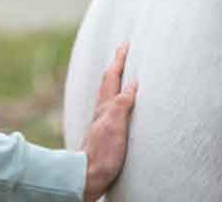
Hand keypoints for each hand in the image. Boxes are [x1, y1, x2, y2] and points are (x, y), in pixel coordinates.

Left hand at [80, 43, 137, 201]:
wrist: (89, 176)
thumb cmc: (103, 152)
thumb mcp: (114, 125)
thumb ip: (122, 103)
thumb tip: (133, 83)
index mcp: (105, 106)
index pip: (112, 77)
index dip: (119, 60)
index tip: (126, 44)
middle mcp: (102, 111)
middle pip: (108, 82)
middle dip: (116, 66)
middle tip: (123, 52)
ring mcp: (102, 122)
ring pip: (109, 94)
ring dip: (116, 81)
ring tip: (122, 73)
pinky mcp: (105, 134)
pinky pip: (112, 107)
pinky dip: (117, 98)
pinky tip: (119, 105)